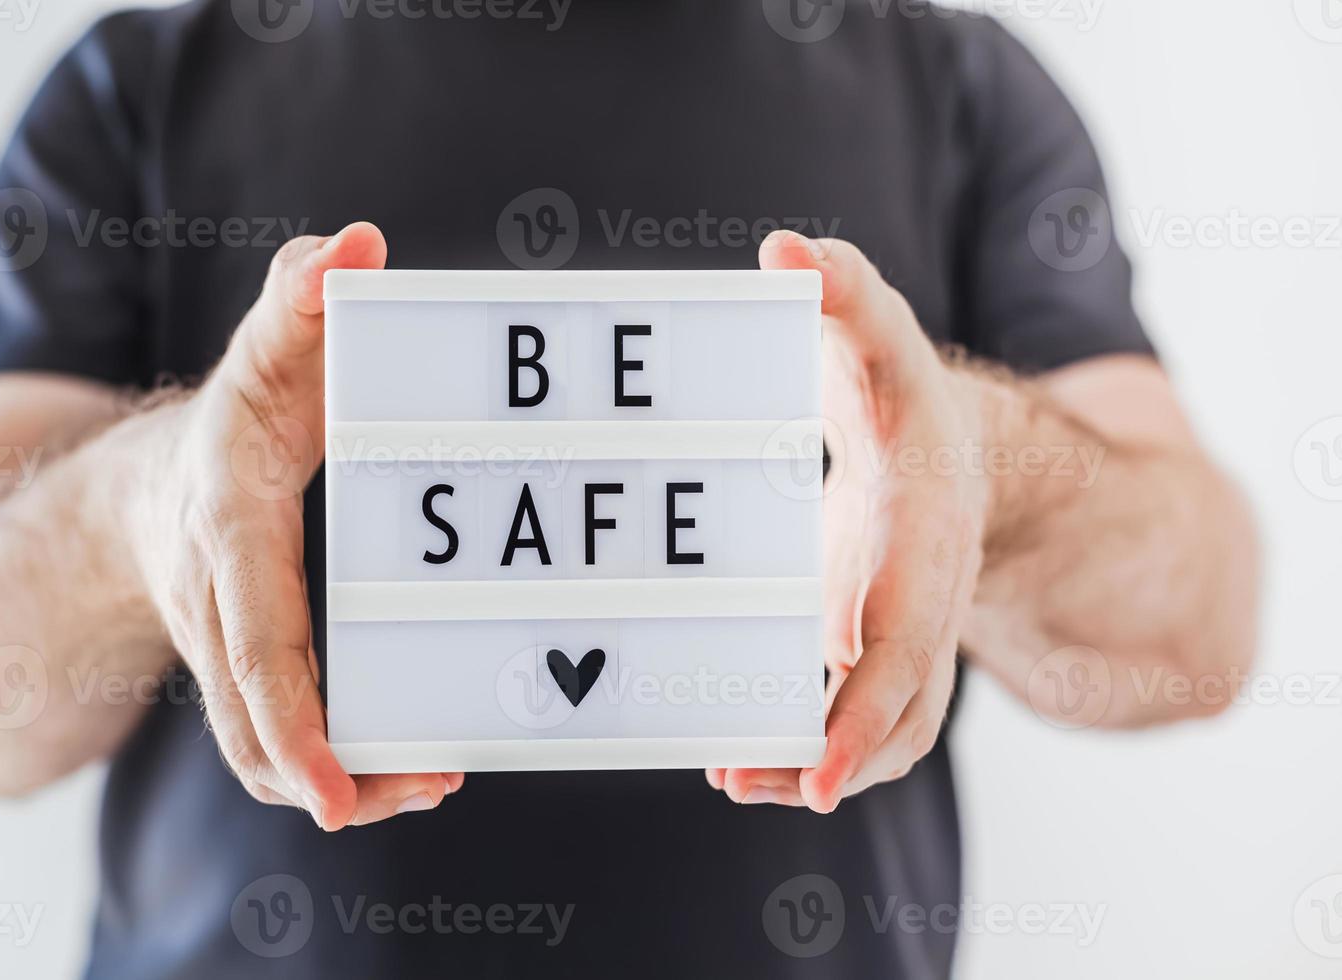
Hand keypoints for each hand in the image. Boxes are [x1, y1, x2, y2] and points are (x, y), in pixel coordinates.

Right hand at [133, 223, 462, 828]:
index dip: (291, 720)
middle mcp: (215, 603)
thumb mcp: (268, 345)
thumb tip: (358, 245)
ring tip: (432, 779)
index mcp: (226, 531)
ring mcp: (225, 647)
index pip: (251, 641)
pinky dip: (335, 761)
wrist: (148, 484)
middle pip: (253, 726)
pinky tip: (406, 759)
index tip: (330, 788)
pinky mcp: (250, 670)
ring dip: (345, 783)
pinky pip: (277, 738)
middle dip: (331, 778)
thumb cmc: (234, 412)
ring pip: (261, 751)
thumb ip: (302, 294)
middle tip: (430, 784)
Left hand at [707, 231, 989, 811]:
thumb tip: (783, 247)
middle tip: (746, 783)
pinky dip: (811, 743)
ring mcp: (908, 630)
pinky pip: (858, 714)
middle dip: (833, 757)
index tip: (822, 774)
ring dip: (812, 765)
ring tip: (737, 780)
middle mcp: (927, 595)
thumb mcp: (879, 336)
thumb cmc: (905, 396)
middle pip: (901, 705)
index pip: (902, 634)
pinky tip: (744, 756)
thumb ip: (841, 289)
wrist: (962, 452)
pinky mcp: (874, 646)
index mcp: (924, 529)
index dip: (865, 709)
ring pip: (886, 726)